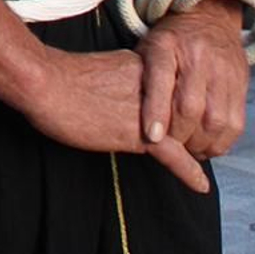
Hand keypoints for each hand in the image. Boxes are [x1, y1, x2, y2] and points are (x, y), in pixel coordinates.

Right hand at [20, 45, 210, 192]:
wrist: (45, 83)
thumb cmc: (60, 78)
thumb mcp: (100, 75)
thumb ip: (121, 84)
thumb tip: (123, 99)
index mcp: (144, 68)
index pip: (176, 92)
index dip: (186, 110)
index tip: (193, 122)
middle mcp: (153, 87)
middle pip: (185, 113)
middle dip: (196, 131)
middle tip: (208, 147)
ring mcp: (149, 110)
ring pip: (185, 134)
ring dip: (197, 150)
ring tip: (207, 161)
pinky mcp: (140, 133)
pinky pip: (174, 155)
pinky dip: (189, 171)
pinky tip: (200, 185)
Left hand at [138, 4, 247, 166]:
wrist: (209, 16)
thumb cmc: (172, 39)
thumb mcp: (148, 48)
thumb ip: (143, 78)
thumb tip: (140, 121)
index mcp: (167, 43)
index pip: (161, 77)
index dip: (156, 110)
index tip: (152, 137)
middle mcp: (198, 54)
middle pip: (191, 107)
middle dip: (179, 135)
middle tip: (171, 146)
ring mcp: (224, 68)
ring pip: (216, 119)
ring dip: (201, 143)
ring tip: (190, 147)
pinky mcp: (241, 82)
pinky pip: (236, 122)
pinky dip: (222, 141)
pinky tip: (209, 142)